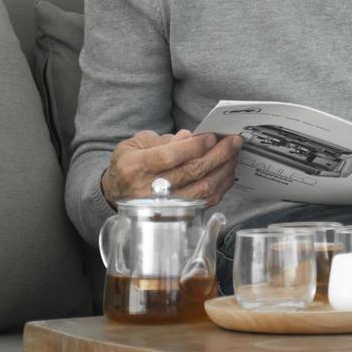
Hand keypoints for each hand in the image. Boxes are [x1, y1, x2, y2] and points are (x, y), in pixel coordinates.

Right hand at [100, 128, 242, 208]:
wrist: (117, 192)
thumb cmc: (129, 164)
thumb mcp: (136, 144)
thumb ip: (163, 139)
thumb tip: (190, 136)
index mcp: (135, 167)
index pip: (169, 157)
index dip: (193, 147)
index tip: (212, 137)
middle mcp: (148, 190)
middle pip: (190, 172)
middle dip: (217, 155)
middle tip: (234, 141)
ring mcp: (163, 206)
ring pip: (202, 189)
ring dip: (223, 170)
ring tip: (234, 154)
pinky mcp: (176, 215)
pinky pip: (205, 201)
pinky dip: (220, 186)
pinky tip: (227, 172)